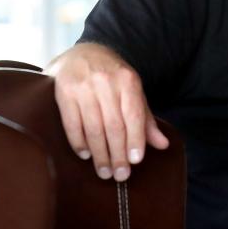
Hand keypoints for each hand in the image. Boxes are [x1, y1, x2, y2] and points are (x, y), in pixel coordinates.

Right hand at [46, 42, 168, 180]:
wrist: (82, 53)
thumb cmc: (112, 77)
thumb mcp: (133, 91)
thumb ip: (145, 118)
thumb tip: (163, 145)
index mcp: (127, 80)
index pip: (133, 115)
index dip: (135, 140)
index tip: (135, 161)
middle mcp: (105, 82)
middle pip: (113, 125)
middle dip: (118, 154)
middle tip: (120, 175)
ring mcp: (83, 86)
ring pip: (94, 128)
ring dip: (99, 154)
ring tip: (104, 172)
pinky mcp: (63, 92)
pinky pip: (72, 124)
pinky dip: (79, 142)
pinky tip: (85, 155)